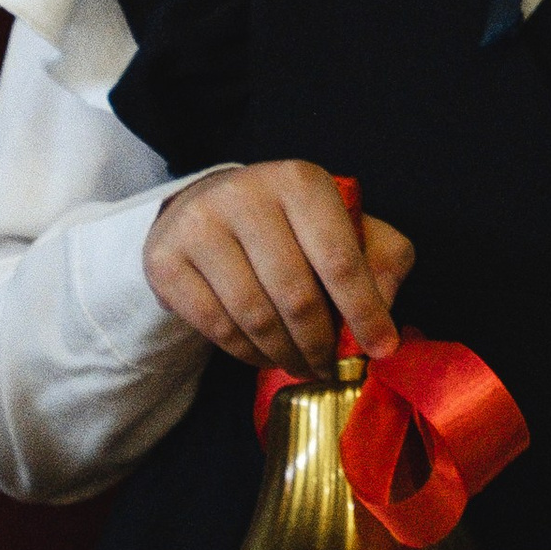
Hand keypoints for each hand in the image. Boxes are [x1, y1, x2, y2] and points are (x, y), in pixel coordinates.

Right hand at [144, 160, 414, 374]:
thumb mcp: (345, 225)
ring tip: (301, 364)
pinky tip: (264, 355)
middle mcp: (246, 194)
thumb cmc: (290, 223)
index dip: (365, 311)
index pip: (339, 257)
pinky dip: (247, 354)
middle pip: (296, 295)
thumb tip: (384, 317)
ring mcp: (200, 225)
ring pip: (255, 317)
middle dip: (320, 345)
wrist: (206, 207)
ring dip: (285, 355)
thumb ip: (381, 260)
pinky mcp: (166, 259)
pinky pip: (217, 327)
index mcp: (300, 181)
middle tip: (331, 368)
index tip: (381, 349)